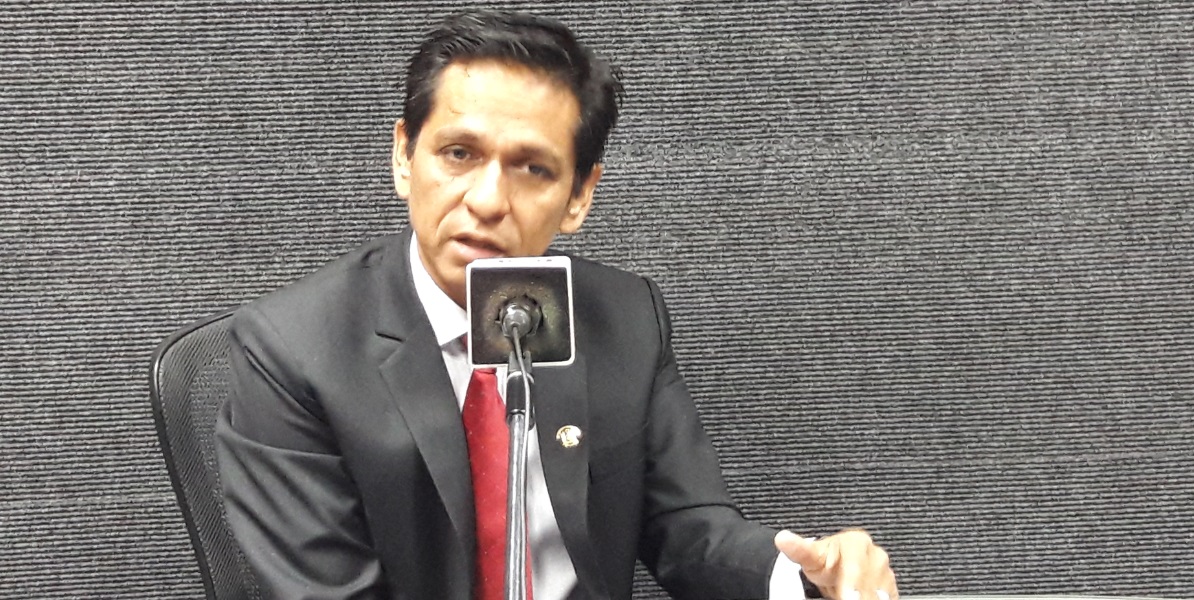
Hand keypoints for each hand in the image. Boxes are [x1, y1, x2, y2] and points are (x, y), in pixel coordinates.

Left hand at [774, 528, 896, 599]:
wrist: (835, 568)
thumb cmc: (824, 561)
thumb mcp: (810, 555)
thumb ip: (799, 549)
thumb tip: (782, 539)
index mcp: (857, 543)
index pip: (855, 565)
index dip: (853, 584)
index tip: (847, 597)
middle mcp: (875, 556)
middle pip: (871, 581)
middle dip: (863, 596)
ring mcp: (885, 572)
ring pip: (882, 591)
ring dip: (873, 598)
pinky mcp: (890, 587)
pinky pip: (888, 597)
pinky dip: (879, 599)